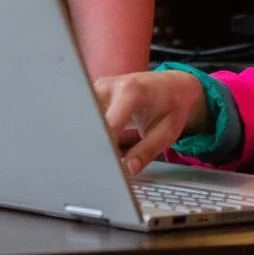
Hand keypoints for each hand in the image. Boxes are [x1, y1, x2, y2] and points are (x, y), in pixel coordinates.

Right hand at [93, 70, 210, 173]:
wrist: (172, 85)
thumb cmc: (171, 106)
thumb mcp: (167, 131)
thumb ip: (146, 151)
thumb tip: (127, 169)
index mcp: (132, 91)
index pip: (108, 124)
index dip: (104, 147)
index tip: (104, 166)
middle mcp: (110, 85)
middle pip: (89, 118)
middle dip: (89, 142)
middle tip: (94, 165)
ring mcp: (98, 87)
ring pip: (82, 116)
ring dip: (85, 136)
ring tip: (90, 154)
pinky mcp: (92, 92)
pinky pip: (84, 114)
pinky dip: (86, 129)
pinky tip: (90, 143)